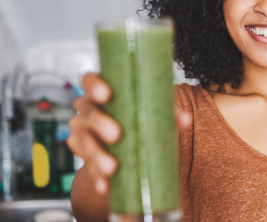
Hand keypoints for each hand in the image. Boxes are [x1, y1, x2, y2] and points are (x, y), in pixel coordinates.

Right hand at [67, 72, 190, 193]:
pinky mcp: (83, 157)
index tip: (106, 94)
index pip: (90, 80)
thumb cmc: (140, 120)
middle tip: (116, 134)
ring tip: (111, 167)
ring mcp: (82, 133)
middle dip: (100, 123)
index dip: (95, 85)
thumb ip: (168, 113)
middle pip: (88, 112)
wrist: (129, 149)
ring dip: (96, 155)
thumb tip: (184, 119)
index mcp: (102, 92)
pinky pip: (86, 167)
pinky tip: (106, 185)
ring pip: (83, 142)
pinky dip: (97, 177)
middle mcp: (87, 110)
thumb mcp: (154, 114)